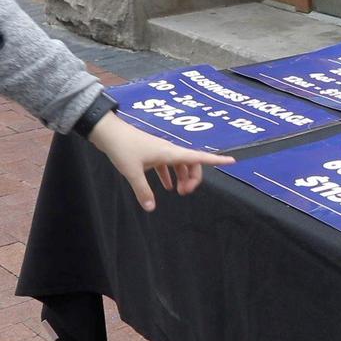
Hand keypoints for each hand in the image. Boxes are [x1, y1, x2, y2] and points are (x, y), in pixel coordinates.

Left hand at [87, 112, 235, 211]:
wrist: (108, 132)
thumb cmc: (123, 148)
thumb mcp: (132, 172)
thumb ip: (143, 190)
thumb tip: (152, 208)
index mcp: (170, 153)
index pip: (199, 157)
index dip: (216, 160)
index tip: (232, 161)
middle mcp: (169, 150)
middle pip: (192, 164)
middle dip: (194, 178)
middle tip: (185, 193)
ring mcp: (161, 151)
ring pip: (181, 164)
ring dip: (183, 177)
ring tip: (178, 192)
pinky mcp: (152, 153)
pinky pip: (168, 165)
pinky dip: (169, 175)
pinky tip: (165, 187)